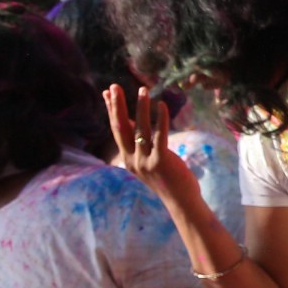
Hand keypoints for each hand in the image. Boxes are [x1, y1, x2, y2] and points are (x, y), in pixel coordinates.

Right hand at [105, 85, 197, 201]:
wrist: (180, 200)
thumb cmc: (166, 178)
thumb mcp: (147, 159)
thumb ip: (139, 142)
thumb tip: (132, 120)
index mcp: (126, 159)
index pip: (116, 129)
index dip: (111, 110)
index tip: (107, 92)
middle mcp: (132, 160)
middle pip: (121, 128)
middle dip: (117, 106)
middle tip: (114, 87)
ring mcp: (145, 161)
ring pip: (141, 129)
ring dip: (141, 107)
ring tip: (142, 89)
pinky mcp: (161, 161)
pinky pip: (160, 136)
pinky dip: (160, 119)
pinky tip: (162, 105)